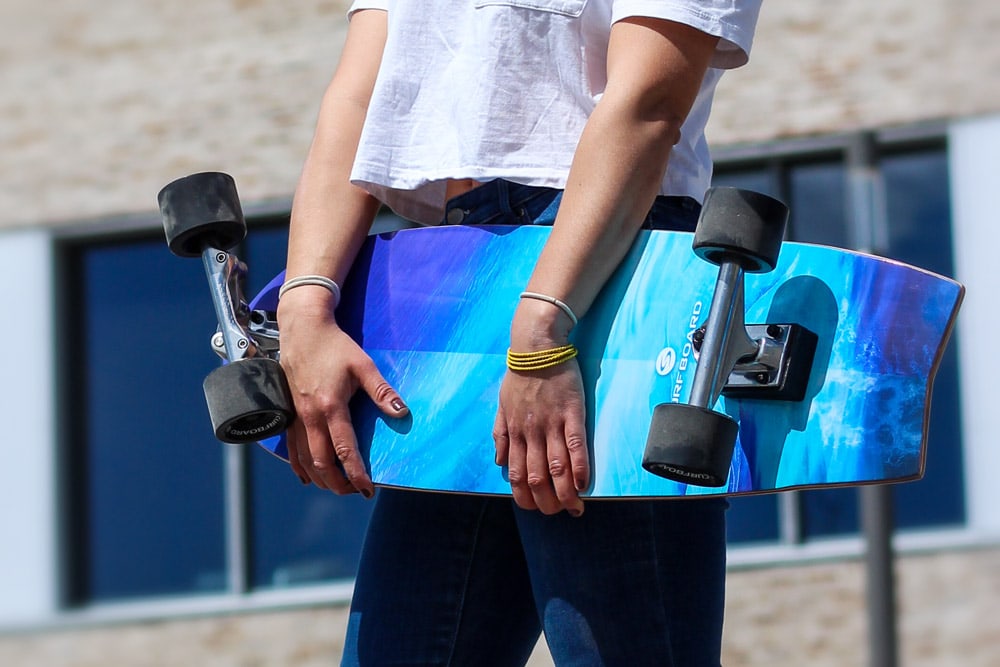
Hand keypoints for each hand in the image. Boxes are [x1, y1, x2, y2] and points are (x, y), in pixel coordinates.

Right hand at [277, 288, 407, 495]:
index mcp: (331, 406)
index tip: (367, 489)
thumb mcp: (363, 365)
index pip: (344, 449)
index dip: (356, 473)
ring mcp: (295, 416)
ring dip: (320, 478)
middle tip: (355, 492)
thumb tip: (402, 412)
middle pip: (321, 462)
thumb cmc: (335, 345)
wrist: (302, 330)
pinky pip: (291, 448)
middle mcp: (310, 416)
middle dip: (338, 483)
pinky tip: (308, 476)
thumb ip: (382, 391)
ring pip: (303, 460)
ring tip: (337, 486)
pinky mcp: (288, 413)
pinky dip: (299, 466)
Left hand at [493, 358, 589, 516]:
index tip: (537, 509)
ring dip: (566, 493)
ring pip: (556, 468)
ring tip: (575, 507)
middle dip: (548, 502)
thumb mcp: (501, 405)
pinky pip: (575, 446)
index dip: (527, 498)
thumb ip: (500, 435)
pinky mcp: (571, 413)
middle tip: (560, 512)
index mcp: (514, 433)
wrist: (537, 346)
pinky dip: (580, 468)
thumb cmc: (520, 376)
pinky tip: (585, 484)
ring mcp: (551, 423)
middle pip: (537, 478)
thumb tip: (499, 462)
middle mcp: (530, 433)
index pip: (516, 476)